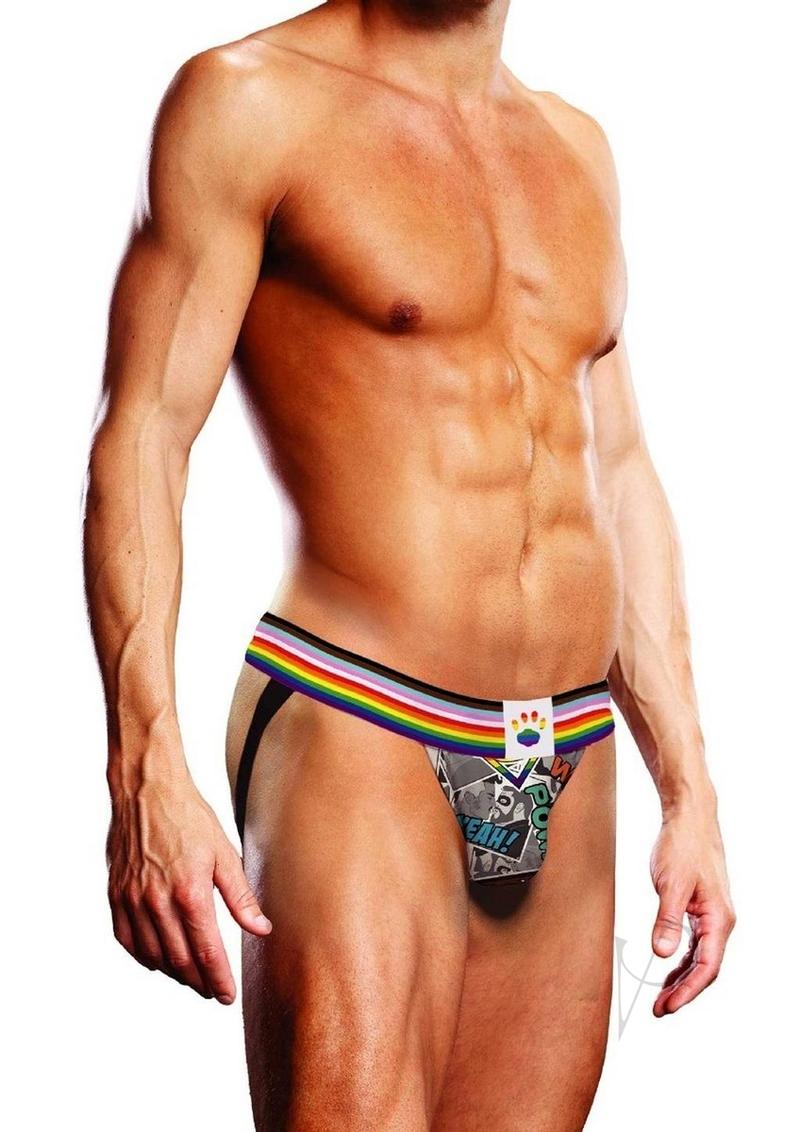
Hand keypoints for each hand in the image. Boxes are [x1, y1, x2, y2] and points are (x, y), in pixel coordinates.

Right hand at [107, 763, 270, 1002]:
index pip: (207, 952)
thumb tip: (261, 929)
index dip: (219, 979)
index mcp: (190, 893)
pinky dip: (144, 956)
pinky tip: (158, 958)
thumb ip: (241, 897)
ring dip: (174, 974)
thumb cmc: (189, 817)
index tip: (227, 996)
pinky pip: (127, 940)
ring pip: (153, 956)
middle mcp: (158, 903)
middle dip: (199, 982)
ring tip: (192, 978)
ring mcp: (133, 901)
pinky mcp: (116, 896)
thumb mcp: (224, 853)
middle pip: (180, 961)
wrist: (146, 791)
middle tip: (212, 991)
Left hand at [649, 795, 735, 1015]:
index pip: (707, 967)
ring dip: (681, 978)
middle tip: (659, 1010)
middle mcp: (720, 921)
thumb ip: (667, 920)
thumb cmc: (682, 846)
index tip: (668, 1006)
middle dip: (683, 991)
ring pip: (700, 958)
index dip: (688, 991)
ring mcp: (712, 915)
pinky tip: (668, 968)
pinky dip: (681, 960)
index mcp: (719, 918)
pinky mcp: (700, 908)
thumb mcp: (670, 884)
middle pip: (705, 968)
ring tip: (660, 997)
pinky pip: (695, 944)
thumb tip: (662, 955)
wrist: (689, 818)